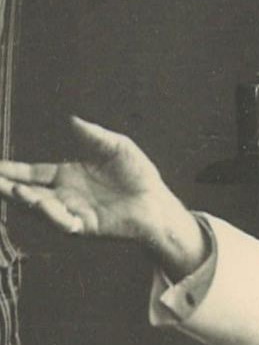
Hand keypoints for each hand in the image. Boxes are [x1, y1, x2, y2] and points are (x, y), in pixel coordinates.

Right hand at [0, 116, 207, 276]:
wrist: (158, 201)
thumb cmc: (138, 175)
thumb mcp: (117, 147)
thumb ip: (93, 135)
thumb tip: (72, 118)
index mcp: (67, 176)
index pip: (31, 173)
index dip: (11, 171)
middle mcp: (64, 195)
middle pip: (27, 192)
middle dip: (6, 188)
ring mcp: (73, 211)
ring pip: (41, 208)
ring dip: (25, 200)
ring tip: (13, 190)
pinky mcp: (86, 226)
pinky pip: (64, 223)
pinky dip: (53, 215)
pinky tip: (42, 204)